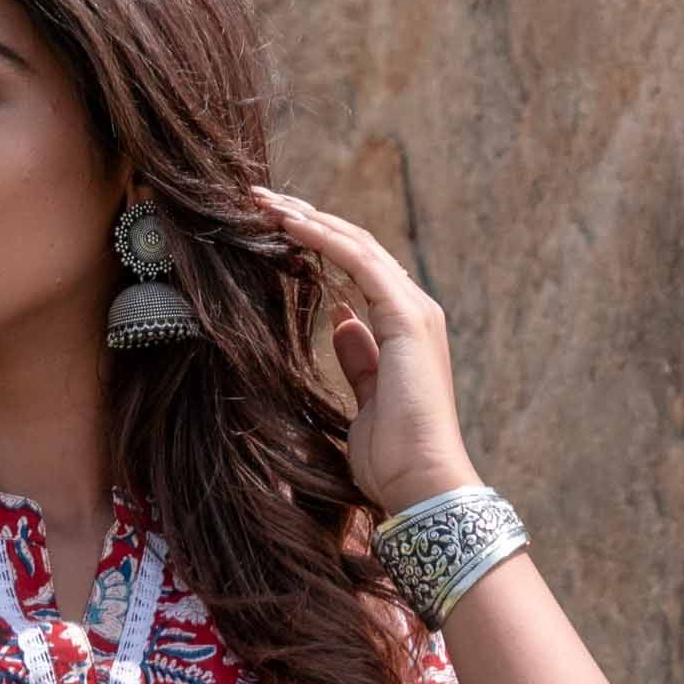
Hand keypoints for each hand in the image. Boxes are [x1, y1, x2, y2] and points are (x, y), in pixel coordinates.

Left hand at [249, 184, 479, 514]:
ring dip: (309, 220)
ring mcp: (413, 311)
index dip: (316, 244)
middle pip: (355, 246)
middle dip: (307, 220)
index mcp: (402, 328)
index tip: (274, 231)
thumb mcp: (364, 401)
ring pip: (356, 244)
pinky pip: (358, 262)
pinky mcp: (405, 318)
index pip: (357, 268)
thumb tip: (341, 321)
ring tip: (267, 203)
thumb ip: (359, 358)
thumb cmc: (392, 457)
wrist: (421, 482)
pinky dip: (323, 238)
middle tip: (262, 201)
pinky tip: (290, 225)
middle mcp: (412, 310)